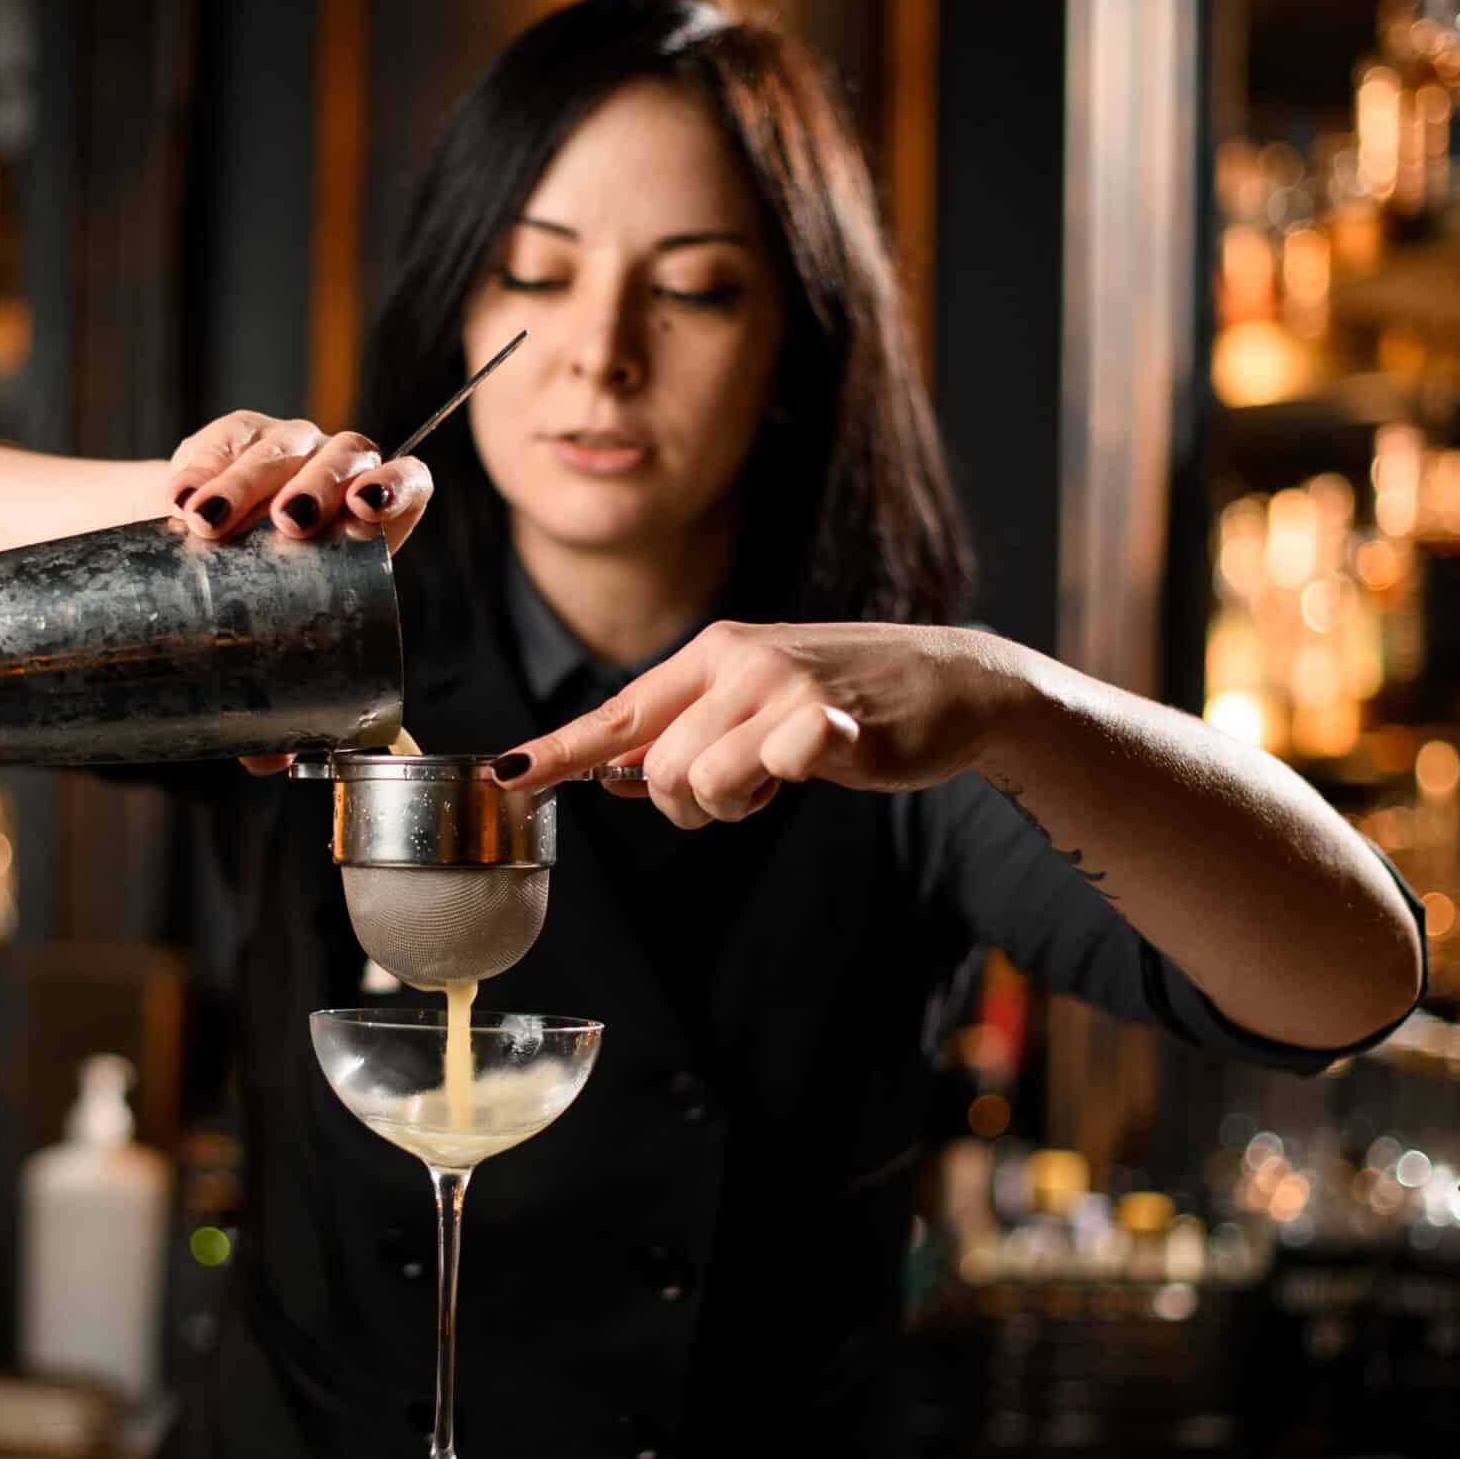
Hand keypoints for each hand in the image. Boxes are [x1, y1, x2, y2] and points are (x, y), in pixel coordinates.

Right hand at [164, 412, 433, 774]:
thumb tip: (275, 763)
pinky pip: (226, 436)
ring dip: (250, 478)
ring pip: (285, 444)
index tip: (364, 512)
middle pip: (347, 455)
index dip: (397, 488)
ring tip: (210, 521)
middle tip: (285, 522)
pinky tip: (179, 497)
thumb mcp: (271, 644)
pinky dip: (202, 462)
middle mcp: (335, 473)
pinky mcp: (233, 433)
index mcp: (367, 523)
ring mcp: (286, 446)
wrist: (182, 544)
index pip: (408, 483)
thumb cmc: (250, 604)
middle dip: (320, 483)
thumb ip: (281, 702)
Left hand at [493, 622, 1025, 827]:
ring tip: (778, 777)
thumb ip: (684, 734)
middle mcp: (738, 662)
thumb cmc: (848, 696)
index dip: (560, 751)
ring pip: (699, 786)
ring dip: (734, 805)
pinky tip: (816, 765)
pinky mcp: (826, 723)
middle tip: (741, 791)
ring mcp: (781, 688)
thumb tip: (609, 775)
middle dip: (687, 804)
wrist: (954, 680)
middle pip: (655, 771)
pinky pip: (765, 776)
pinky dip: (779, 786)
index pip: (617, 712)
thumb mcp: (753, 703)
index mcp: (711, 653)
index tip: (505, 774)